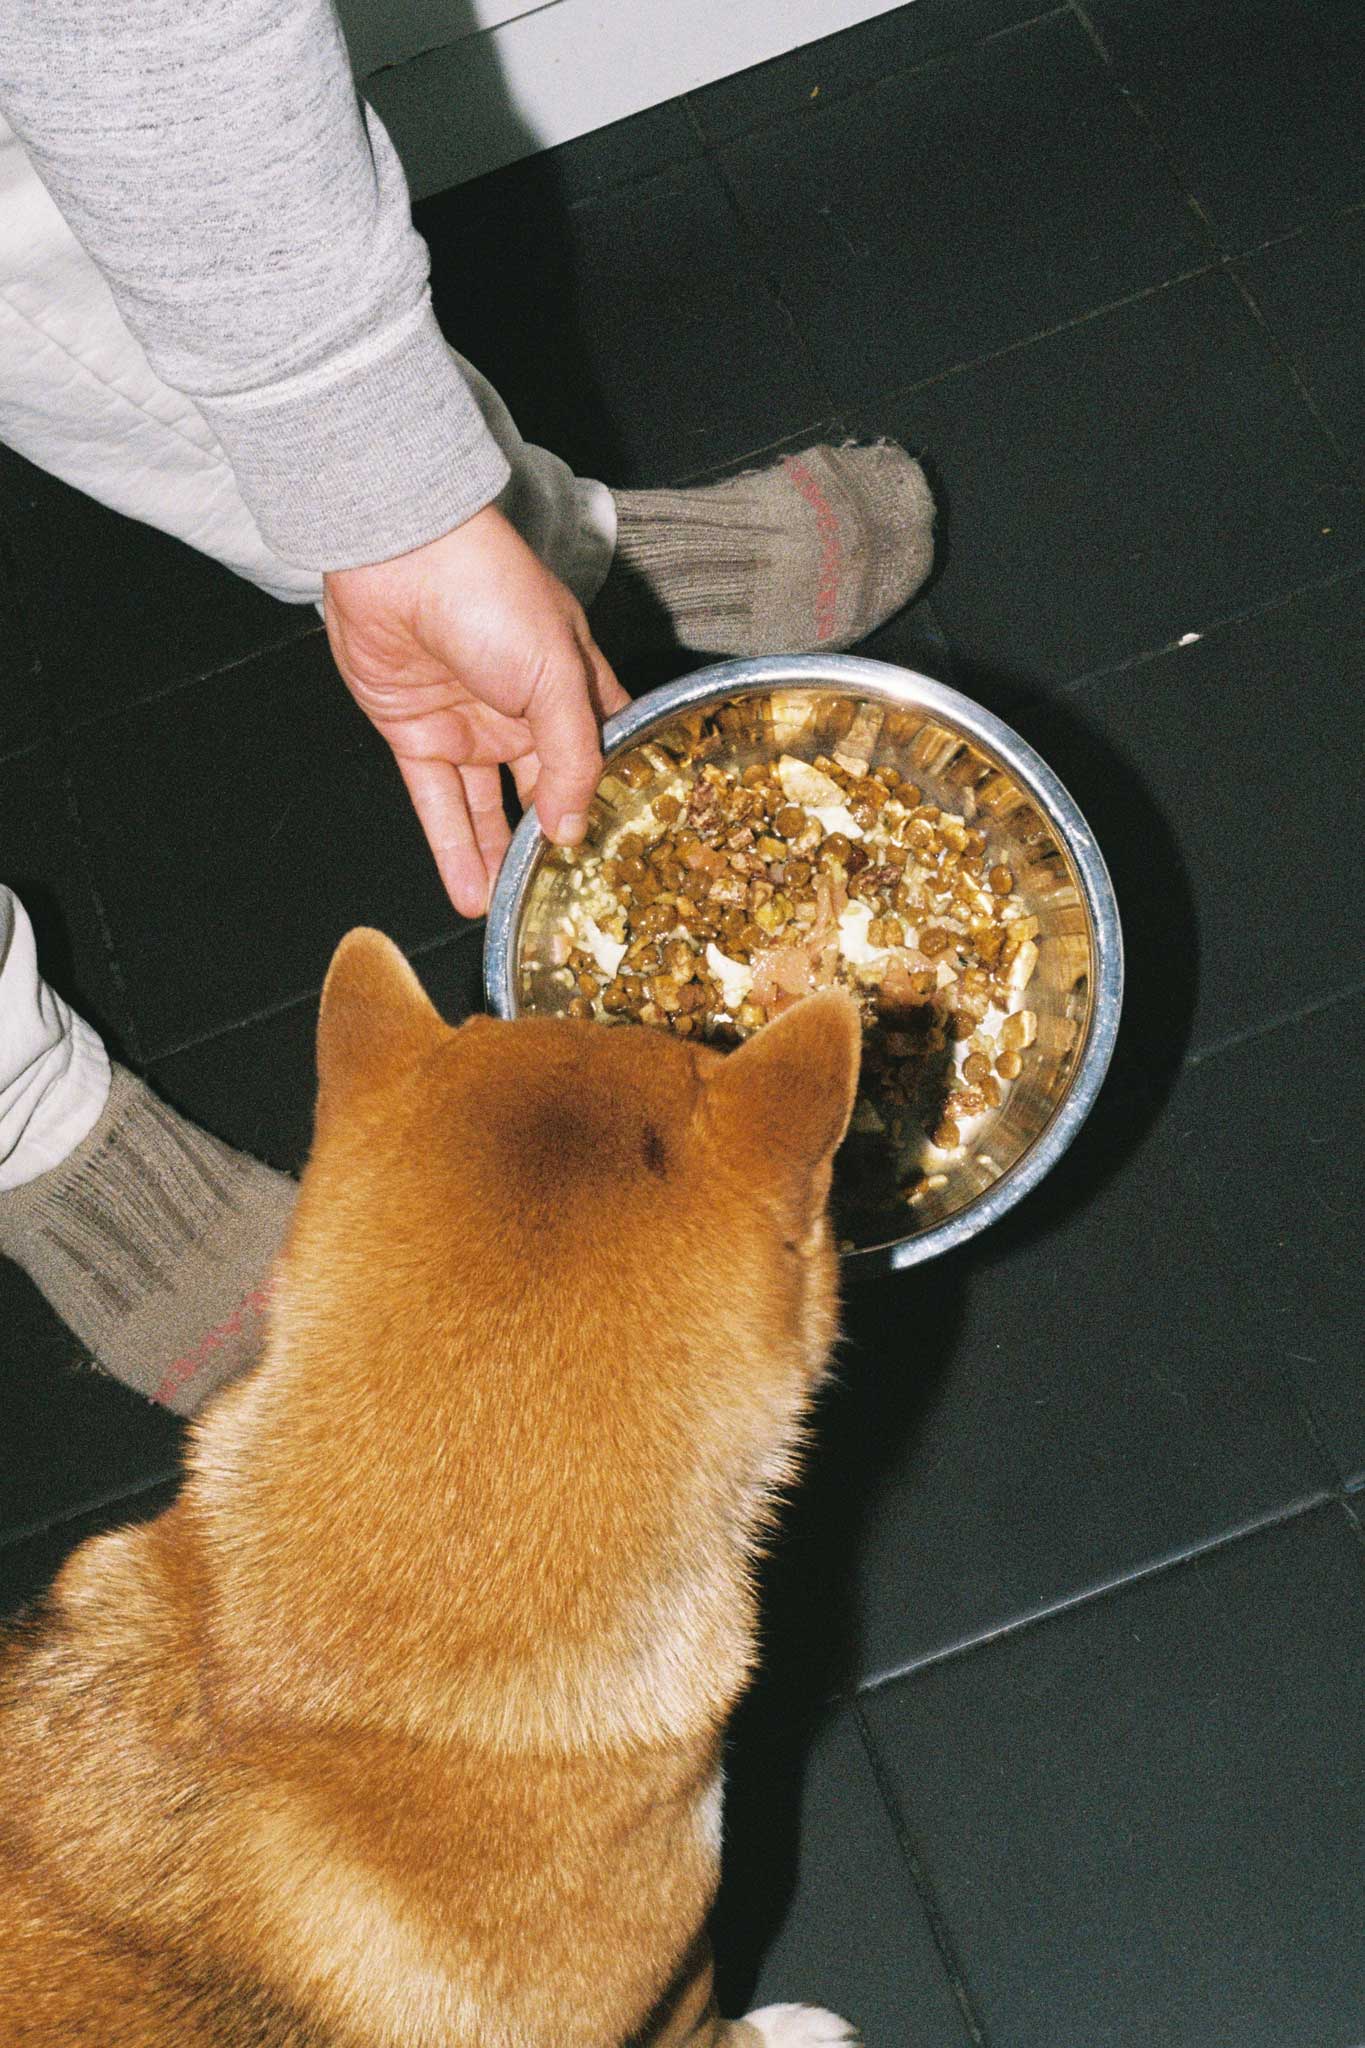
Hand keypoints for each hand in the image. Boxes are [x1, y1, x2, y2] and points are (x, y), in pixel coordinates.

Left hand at [323, 505, 628, 916]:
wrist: (396, 553)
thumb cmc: (491, 591)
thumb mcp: (555, 674)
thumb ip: (571, 756)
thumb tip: (572, 829)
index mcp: (574, 685)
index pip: (605, 754)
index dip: (615, 801)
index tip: (625, 857)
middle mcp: (525, 711)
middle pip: (546, 791)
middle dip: (555, 844)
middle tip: (568, 901)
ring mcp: (470, 726)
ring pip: (491, 810)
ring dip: (501, 861)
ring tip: (516, 915)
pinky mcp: (418, 737)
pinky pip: (439, 805)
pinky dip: (452, 850)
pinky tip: (471, 895)